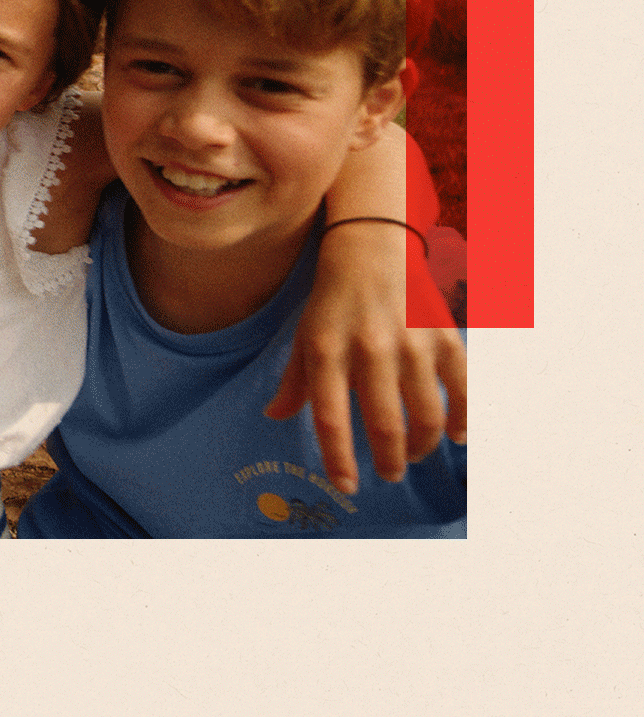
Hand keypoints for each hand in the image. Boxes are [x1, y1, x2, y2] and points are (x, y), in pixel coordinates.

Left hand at [265, 223, 467, 493]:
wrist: (371, 252)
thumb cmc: (332, 306)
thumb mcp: (304, 339)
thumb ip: (294, 382)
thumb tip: (274, 417)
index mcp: (326, 351)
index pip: (330, 418)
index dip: (339, 459)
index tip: (348, 487)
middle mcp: (369, 348)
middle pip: (384, 424)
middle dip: (389, 461)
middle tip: (389, 473)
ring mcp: (411, 343)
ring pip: (426, 415)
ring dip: (422, 446)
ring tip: (413, 454)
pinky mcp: (444, 337)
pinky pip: (463, 389)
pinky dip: (464, 419)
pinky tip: (457, 436)